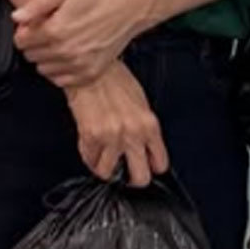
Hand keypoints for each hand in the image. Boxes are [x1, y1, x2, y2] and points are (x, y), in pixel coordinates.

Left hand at [15, 0, 156, 91]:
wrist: (129, 8)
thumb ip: (37, 5)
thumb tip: (17, 17)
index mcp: (56, 30)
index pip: (21, 41)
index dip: (24, 32)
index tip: (33, 26)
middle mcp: (66, 51)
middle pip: (31, 56)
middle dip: (35, 44)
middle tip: (50, 31)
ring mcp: (79, 65)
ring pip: (44, 70)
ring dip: (47, 58)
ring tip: (61, 42)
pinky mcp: (90, 74)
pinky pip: (61, 81)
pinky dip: (61, 71)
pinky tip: (69, 55)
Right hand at [65, 64, 168, 187]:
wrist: (91, 69)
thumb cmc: (114, 80)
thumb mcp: (140, 103)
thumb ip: (144, 127)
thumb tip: (144, 147)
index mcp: (149, 125)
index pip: (160, 163)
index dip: (152, 167)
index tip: (146, 166)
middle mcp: (133, 134)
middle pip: (140, 177)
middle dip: (132, 178)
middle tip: (125, 172)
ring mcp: (111, 137)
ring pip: (109, 173)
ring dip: (105, 167)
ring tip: (104, 157)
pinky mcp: (90, 136)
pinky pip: (89, 160)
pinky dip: (89, 157)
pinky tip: (91, 148)